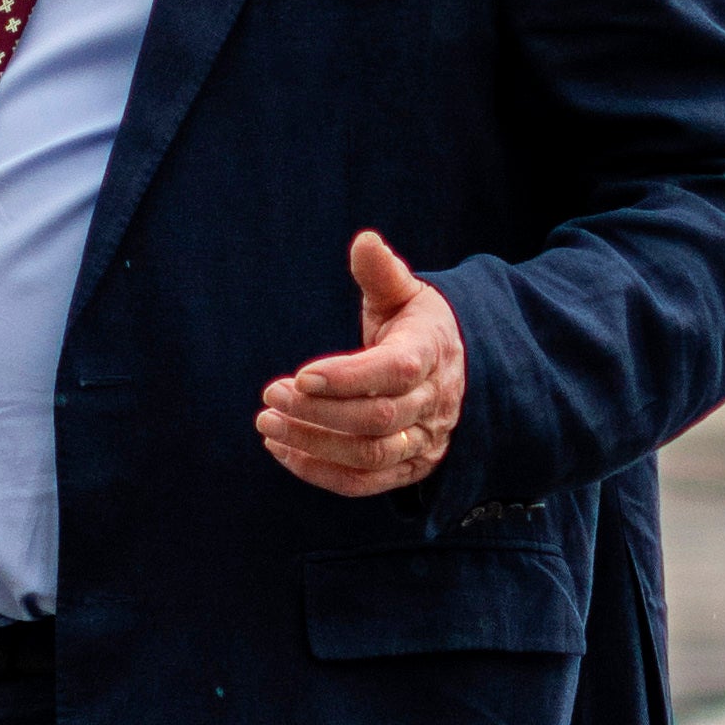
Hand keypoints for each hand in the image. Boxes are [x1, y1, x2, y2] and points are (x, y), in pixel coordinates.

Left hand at [256, 229, 466, 497]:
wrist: (457, 372)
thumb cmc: (417, 325)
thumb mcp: (406, 293)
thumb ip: (382, 273)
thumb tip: (364, 241)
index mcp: (431, 353)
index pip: (395, 372)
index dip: (347, 377)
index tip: (300, 374)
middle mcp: (432, 403)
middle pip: (377, 420)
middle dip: (317, 412)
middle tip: (270, 395)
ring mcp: (423, 441)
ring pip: (369, 455)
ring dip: (313, 444)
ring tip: (267, 425)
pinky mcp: (410, 468)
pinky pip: (365, 483)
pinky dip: (321, 473)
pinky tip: (283, 452)